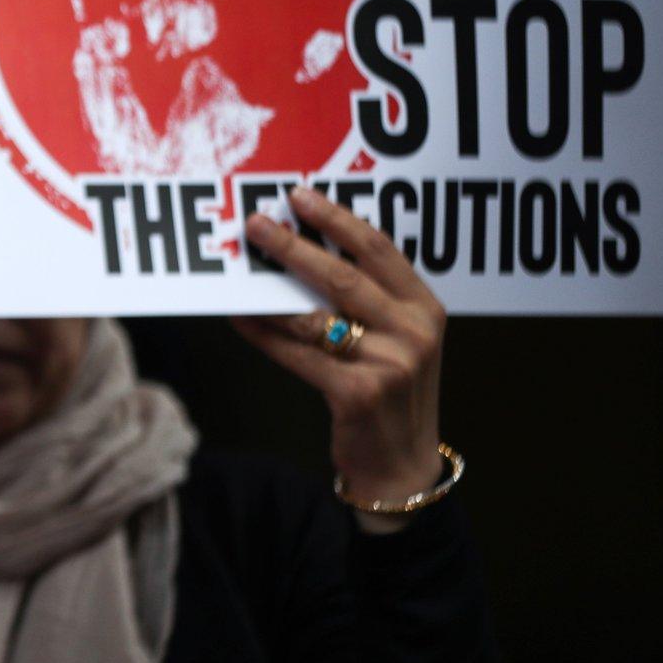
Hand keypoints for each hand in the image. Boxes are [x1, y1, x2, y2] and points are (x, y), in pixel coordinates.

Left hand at [232, 186, 446, 527]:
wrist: (402, 466)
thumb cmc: (392, 393)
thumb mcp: (399, 340)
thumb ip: (368, 300)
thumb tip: (303, 251)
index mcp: (425, 308)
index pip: (379, 249)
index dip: (337, 219)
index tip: (299, 196)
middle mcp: (413, 332)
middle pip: (343, 276)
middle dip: (295, 246)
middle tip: (257, 224)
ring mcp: (388, 364)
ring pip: (314, 316)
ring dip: (270, 291)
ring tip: (238, 269)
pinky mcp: (357, 394)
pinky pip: (298, 354)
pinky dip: (264, 334)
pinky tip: (240, 317)